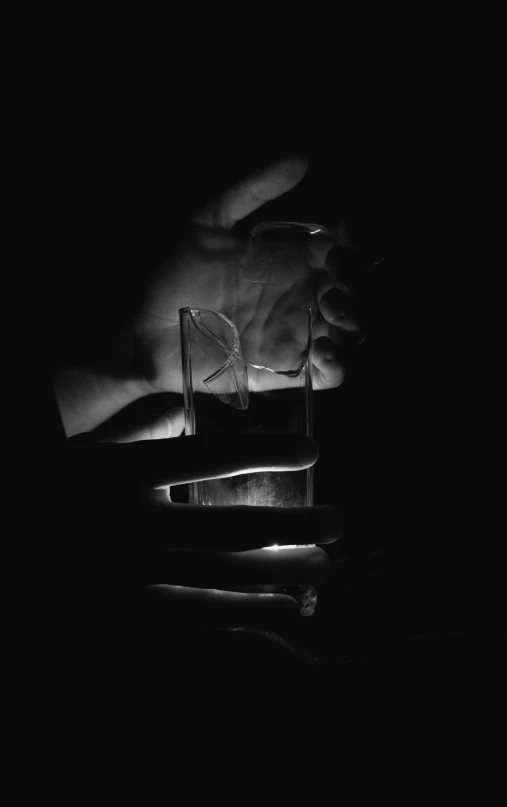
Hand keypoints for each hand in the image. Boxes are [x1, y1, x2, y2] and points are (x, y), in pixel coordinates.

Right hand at [62, 410, 340, 627]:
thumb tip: (184, 403)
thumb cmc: (55, 492)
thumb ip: (138, 426)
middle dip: (292, 526)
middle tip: (339, 524)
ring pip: (222, 577)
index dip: (265, 452)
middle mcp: (134, 523)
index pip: (208, 456)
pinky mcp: (129, 613)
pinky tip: (282, 610)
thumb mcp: (89, 451)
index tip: (313, 449)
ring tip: (326, 568)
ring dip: (281, 574)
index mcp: (123, 473)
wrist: (12, 549)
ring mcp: (132, 574)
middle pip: (230, 526)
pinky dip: (244, 612)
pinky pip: (197, 615)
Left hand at [132, 155, 365, 394]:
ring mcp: (295, 334)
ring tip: (333, 313)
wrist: (143, 329)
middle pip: (356, 291)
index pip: (343, 248)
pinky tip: (322, 350)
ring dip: (356, 322)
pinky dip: (338, 365)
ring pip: (352, 332)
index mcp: (289, 259)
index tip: (348, 235)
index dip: (358, 242)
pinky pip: (329, 375)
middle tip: (336, 282)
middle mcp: (300, 295)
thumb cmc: (171, 274)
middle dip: (359, 285)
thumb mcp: (207, 220)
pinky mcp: (285, 370)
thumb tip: (302, 157)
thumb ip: (253, 190)